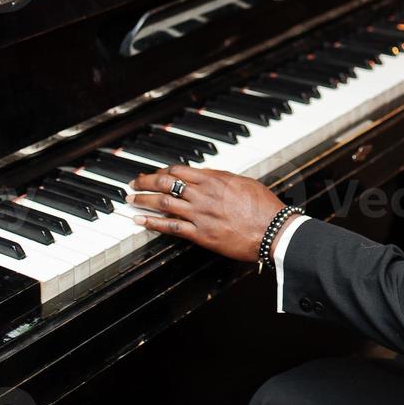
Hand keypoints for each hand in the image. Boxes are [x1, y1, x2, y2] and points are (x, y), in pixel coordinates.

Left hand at [128, 165, 284, 261]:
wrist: (273, 230)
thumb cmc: (264, 207)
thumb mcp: (244, 183)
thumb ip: (223, 179)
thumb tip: (210, 176)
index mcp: (214, 179)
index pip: (179, 170)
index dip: (163, 171)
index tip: (155, 174)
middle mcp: (203, 194)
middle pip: (166, 183)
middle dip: (145, 181)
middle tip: (133, 183)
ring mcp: (200, 214)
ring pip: (163, 202)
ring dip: (143, 199)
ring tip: (130, 199)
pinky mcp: (200, 234)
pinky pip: (170, 227)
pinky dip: (152, 222)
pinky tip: (139, 221)